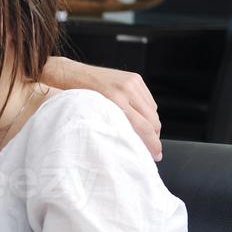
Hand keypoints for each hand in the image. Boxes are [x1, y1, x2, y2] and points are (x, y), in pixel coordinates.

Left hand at [42, 58, 161, 159]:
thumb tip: (131, 144)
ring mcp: (133, 82)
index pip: (143, 127)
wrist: (74, 75)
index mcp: (115, 101)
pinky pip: (149, 100)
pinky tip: (141, 119)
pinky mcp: (135, 78)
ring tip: (146, 135)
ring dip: (152, 124)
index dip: (152, 144)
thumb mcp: (94, 116)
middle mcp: (127, 90)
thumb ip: (113, 126)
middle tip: (152, 149)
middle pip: (153, 119)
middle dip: (155, 136)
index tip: (156, 156)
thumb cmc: (79, 99)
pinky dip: (148, 111)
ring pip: (153, 110)